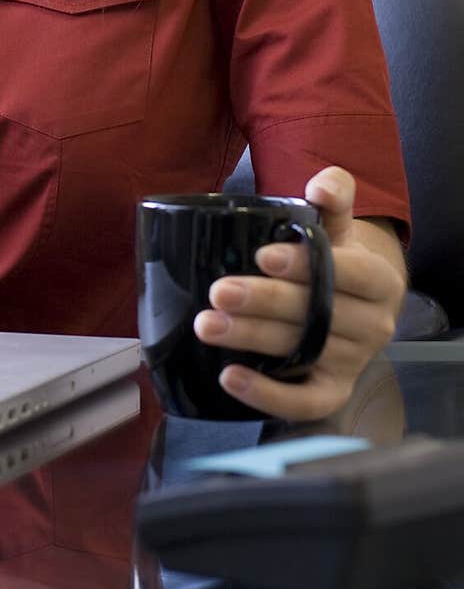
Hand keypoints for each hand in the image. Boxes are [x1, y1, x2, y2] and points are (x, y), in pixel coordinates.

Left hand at [192, 166, 407, 421]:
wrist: (352, 303)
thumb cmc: (335, 257)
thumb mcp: (337, 224)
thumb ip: (333, 195)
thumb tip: (320, 185)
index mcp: (380, 281)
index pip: (352, 274)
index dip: (308, 266)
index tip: (263, 255)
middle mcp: (374, 327)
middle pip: (320, 316)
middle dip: (266, 303)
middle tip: (219, 292)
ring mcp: (354, 363)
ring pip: (304, 353)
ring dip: (253, 340)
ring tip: (208, 325)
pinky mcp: (332, 393)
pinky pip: (305, 403)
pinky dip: (268, 396)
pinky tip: (230, 378)